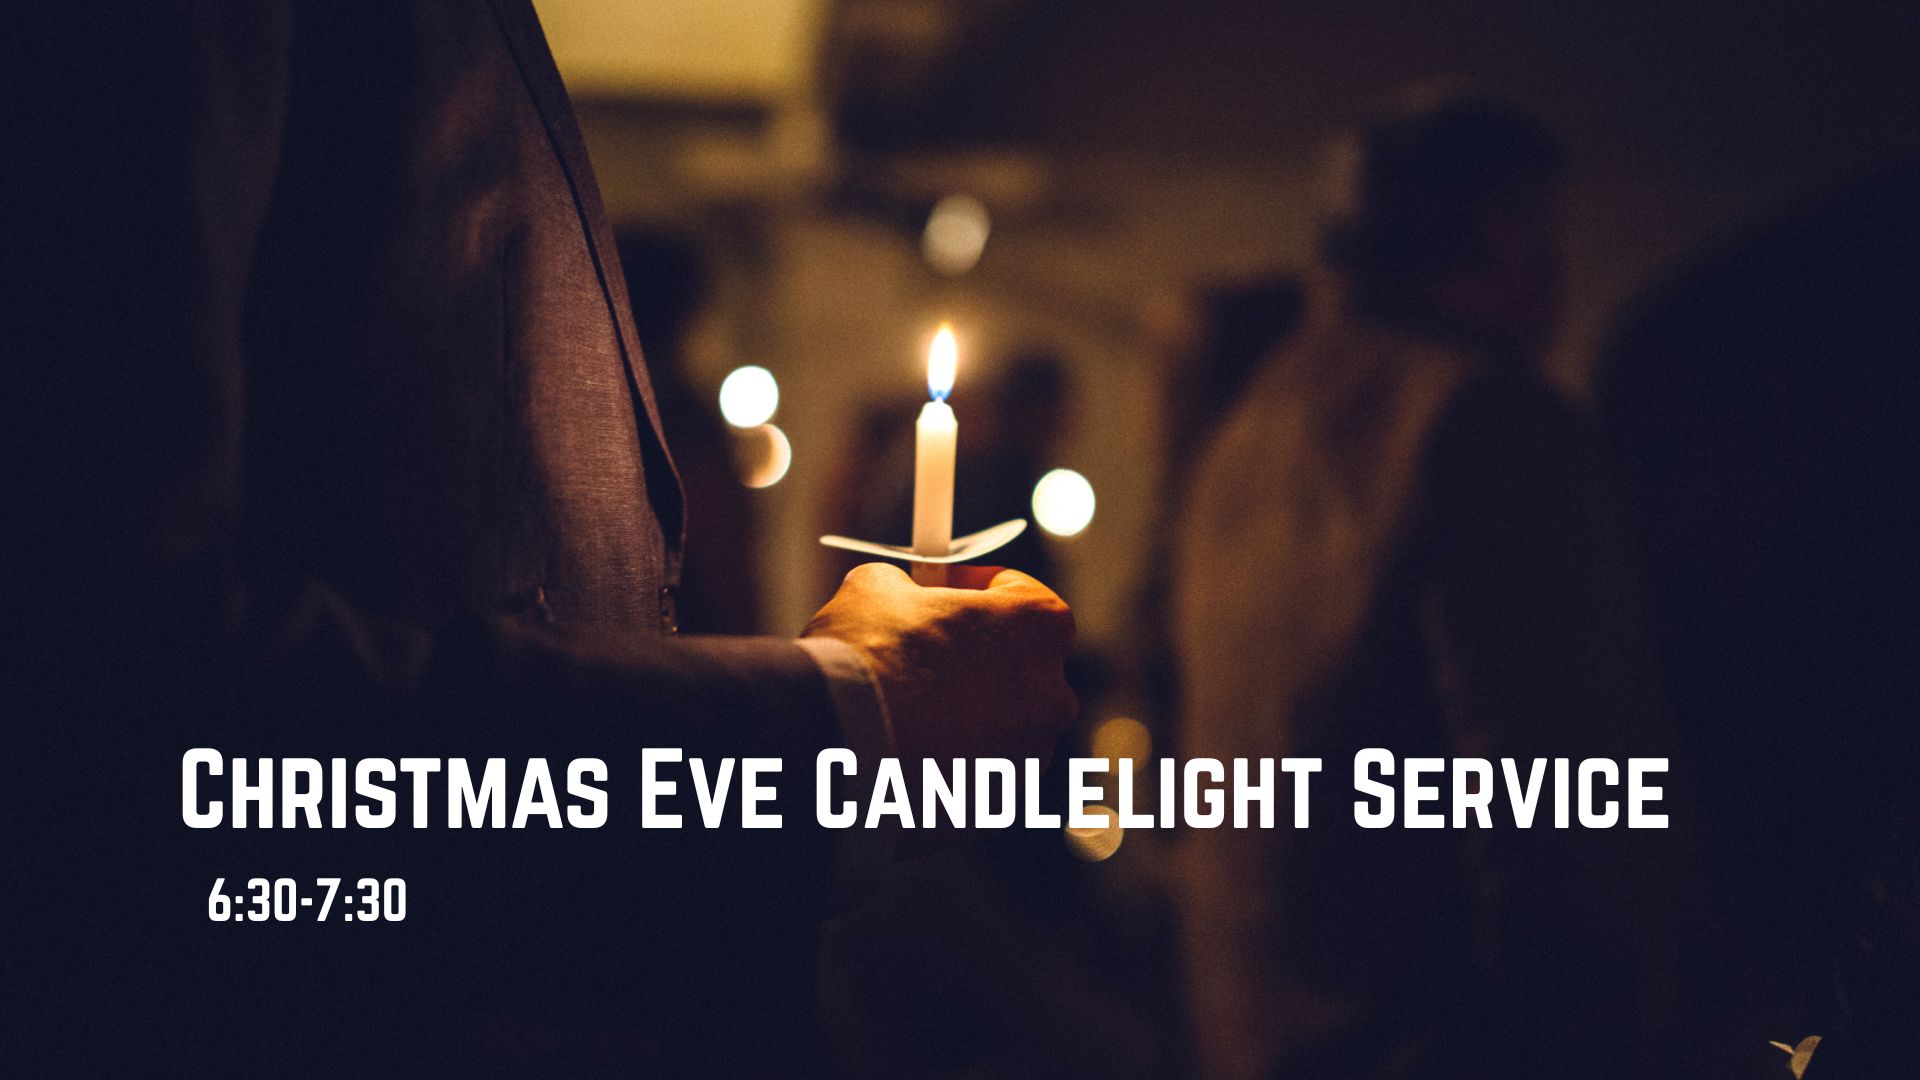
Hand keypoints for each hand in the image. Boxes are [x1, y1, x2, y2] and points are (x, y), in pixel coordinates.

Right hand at [803, 563, 1076, 767]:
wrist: (838, 746)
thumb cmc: (867, 655)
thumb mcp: (877, 588)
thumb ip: (906, 586)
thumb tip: (898, 595)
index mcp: (1040, 627)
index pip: (1025, 594)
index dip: (977, 587)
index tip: (943, 591)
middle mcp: (1052, 695)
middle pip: (1019, 666)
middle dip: (975, 656)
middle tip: (921, 650)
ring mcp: (1029, 758)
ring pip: (1000, 726)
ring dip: (963, 713)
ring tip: (903, 707)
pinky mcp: (996, 806)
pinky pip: (976, 773)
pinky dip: (948, 762)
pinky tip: (901, 748)